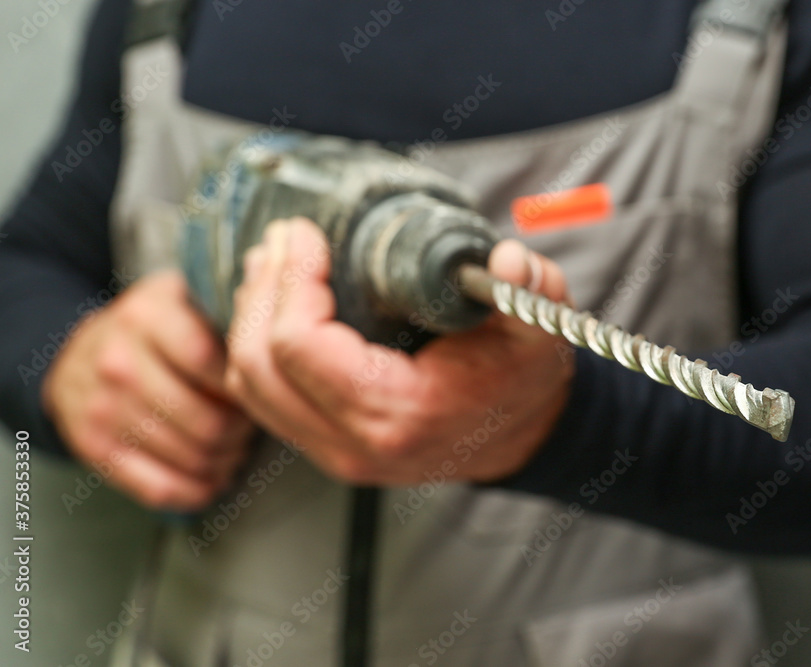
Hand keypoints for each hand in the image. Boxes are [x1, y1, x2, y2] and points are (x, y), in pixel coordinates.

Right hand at [43, 270, 255, 510]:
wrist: (78, 354)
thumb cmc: (154, 331)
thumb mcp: (184, 299)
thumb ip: (227, 314)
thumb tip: (277, 346)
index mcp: (149, 317)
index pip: (212, 362)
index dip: (245, 385)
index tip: (258, 388)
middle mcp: (119, 363)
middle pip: (209, 422)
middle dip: (242, 431)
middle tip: (251, 426)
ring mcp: (103, 409)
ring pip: (192, 457)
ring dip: (226, 460)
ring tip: (235, 447)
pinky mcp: (94, 449)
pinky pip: (160, 488)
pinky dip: (197, 490)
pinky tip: (212, 476)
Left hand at [224, 218, 573, 485]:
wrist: (518, 433)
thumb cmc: (519, 378)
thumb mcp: (536, 327)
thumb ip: (526, 291)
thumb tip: (508, 261)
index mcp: (400, 413)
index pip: (301, 349)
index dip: (291, 281)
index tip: (304, 234)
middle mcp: (357, 444)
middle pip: (260, 368)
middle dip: (261, 293)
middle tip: (281, 240)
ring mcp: (336, 452)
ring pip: (250, 387)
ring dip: (249, 317)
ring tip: (270, 263)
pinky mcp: (326, 445)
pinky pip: (264, 399)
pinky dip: (257, 346)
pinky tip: (273, 303)